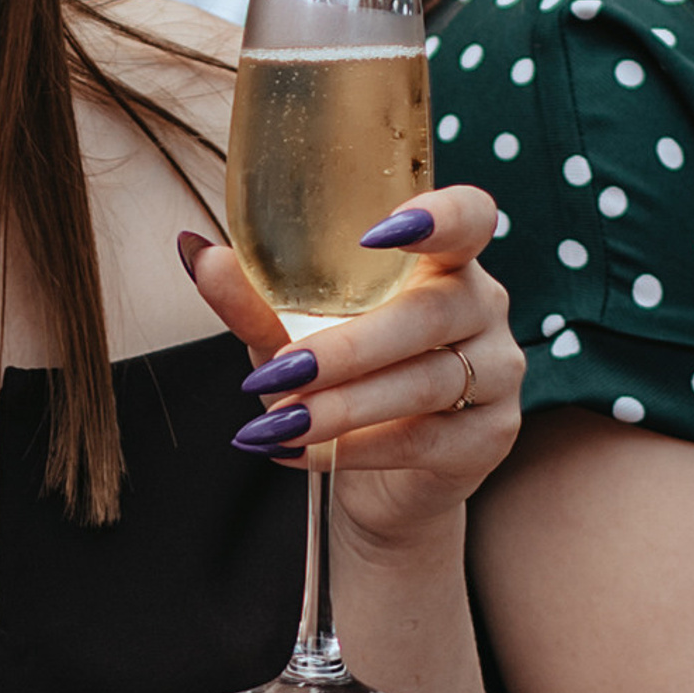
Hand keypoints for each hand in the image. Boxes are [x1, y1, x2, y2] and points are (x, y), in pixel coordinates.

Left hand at [193, 183, 523, 547]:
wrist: (381, 475)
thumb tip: (195, 252)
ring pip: (427, 382)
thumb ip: (255, 297)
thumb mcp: (291, 333)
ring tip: (279, 420)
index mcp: (444, 260)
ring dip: (344, 405)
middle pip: (432, 313)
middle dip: (350, 346)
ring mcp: (498, 373)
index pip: (469, 217)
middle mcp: (483, 307)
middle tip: (281, 370)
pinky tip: (298, 453)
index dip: (439, 217)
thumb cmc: (342, 379)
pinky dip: (356, 448)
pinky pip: (425, 440)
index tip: (379, 232)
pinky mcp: (490, 437)